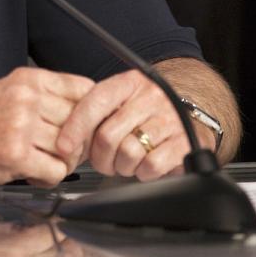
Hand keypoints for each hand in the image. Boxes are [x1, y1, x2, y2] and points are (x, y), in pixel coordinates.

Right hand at [0, 66, 94, 185]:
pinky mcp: (15, 155)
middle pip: (80, 122)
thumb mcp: (9, 91)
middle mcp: (27, 98)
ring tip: (41, 163)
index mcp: (28, 79)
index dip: (91, 111)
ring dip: (61, 163)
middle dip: (77, 143)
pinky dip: (48, 179)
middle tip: (63, 152)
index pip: (83, 89)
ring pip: (70, 149)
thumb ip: (44, 96)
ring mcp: (21, 126)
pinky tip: (32, 174)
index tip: (88, 125)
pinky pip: (56, 171)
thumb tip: (85, 113)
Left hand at [56, 70, 194, 180]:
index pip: (95, 102)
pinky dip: (143, 173)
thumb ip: (96, 112)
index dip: (75, 127)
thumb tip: (65, 140)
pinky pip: (151, 166)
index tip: (64, 147)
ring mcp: (169, 119)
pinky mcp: (184, 142)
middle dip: (101, 157)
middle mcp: (150, 97)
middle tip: (106, 160)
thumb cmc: (146, 113)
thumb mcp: (121, 102)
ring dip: (123, 166)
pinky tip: (145, 165)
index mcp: (129, 83)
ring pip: (128, 153)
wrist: (191, 114)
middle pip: (108, 136)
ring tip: (127, 161)